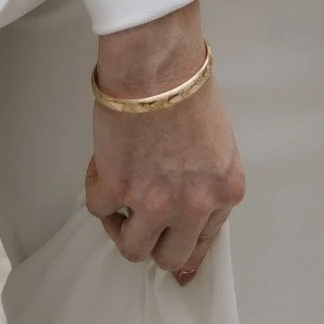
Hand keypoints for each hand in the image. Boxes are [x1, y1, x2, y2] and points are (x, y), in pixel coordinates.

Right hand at [86, 3, 245, 281]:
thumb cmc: (187, 86)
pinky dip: (98, 190)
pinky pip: (99, 210)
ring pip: (133, 248)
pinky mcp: (119, 191)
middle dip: (153, 241)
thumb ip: (206, 180)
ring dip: (121, 225)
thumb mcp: (216, 142)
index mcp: (225, 191)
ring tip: (118, 194)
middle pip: (171, 257)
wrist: (157, 65)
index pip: (205, 241)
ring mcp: (156, 204)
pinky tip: (105, 163)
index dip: (185, 248)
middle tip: (139, 218)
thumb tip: (187, 218)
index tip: (176, 258)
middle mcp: (195, 205)